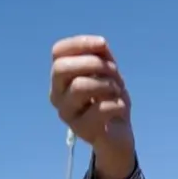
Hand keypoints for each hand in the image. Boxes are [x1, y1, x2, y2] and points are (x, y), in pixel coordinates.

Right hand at [50, 36, 134, 178]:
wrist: (118, 135)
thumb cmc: (110, 99)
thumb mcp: (108, 73)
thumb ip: (102, 56)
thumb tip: (100, 44)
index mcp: (61, 77)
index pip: (58, 51)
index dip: (80, 43)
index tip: (104, 44)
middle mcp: (57, 94)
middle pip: (62, 68)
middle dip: (94, 64)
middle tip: (113, 72)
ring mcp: (67, 113)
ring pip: (80, 86)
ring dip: (107, 84)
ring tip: (116, 91)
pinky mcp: (82, 130)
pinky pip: (101, 108)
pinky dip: (118, 104)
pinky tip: (120, 108)